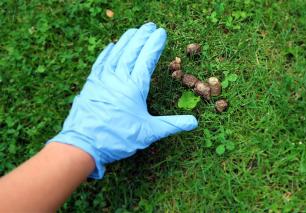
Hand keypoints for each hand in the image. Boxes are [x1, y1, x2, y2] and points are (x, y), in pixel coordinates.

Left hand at [48, 22, 197, 178]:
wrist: (84, 144)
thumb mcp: (149, 132)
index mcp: (134, 86)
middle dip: (142, 36)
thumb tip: (194, 123)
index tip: (161, 32)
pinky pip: (100, 62)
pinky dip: (107, 52)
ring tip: (134, 30)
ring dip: (126, 40)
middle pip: (132, 51)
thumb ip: (172, 124)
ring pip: (116, 53)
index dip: (155, 44)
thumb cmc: (118, 138)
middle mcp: (118, 78)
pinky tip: (111, 46)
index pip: (147, 59)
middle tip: (150, 25)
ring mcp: (102, 79)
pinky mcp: (91, 84)